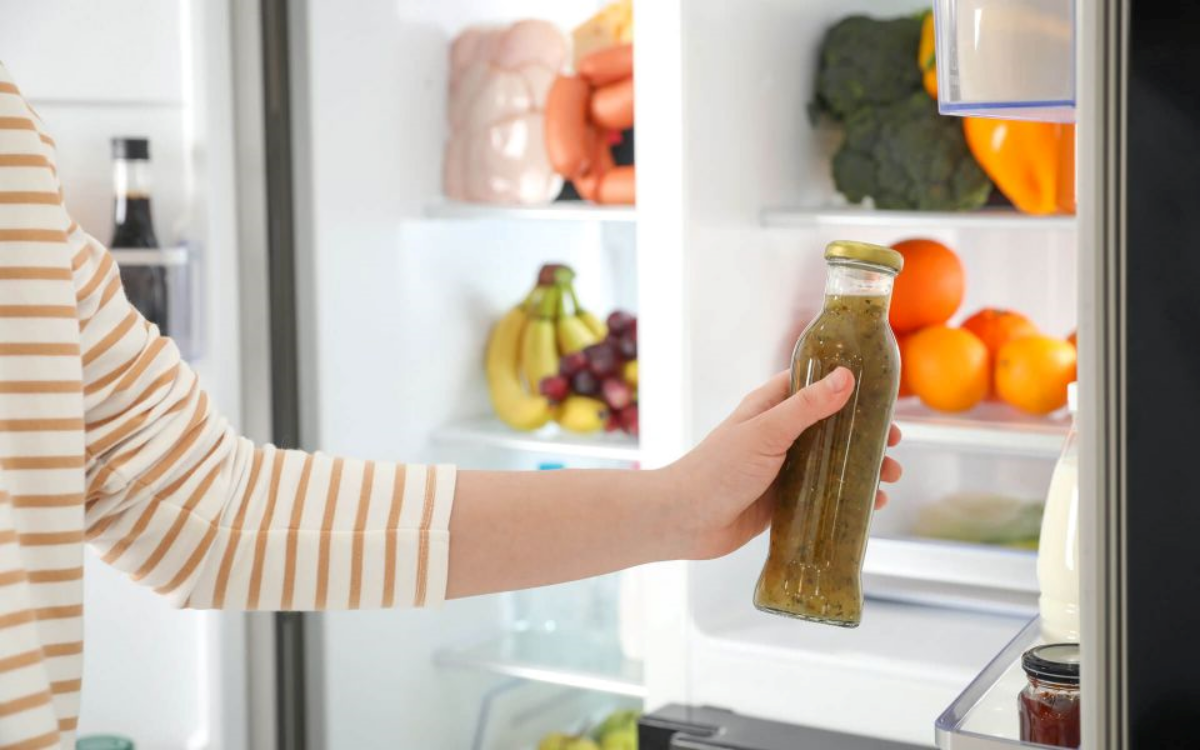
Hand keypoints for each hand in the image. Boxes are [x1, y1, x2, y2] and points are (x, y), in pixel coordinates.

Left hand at [661, 367, 901, 559]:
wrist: (685, 520)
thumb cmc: (718, 470)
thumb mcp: (766, 432)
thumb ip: (807, 408)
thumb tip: (847, 376)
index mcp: (771, 407)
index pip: (816, 385)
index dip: (850, 388)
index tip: (883, 396)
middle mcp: (779, 434)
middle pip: (832, 427)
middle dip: (865, 435)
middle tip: (894, 443)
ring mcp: (783, 468)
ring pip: (833, 463)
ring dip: (863, 469)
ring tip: (889, 477)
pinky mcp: (784, 501)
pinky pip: (824, 495)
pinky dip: (849, 498)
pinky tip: (871, 505)